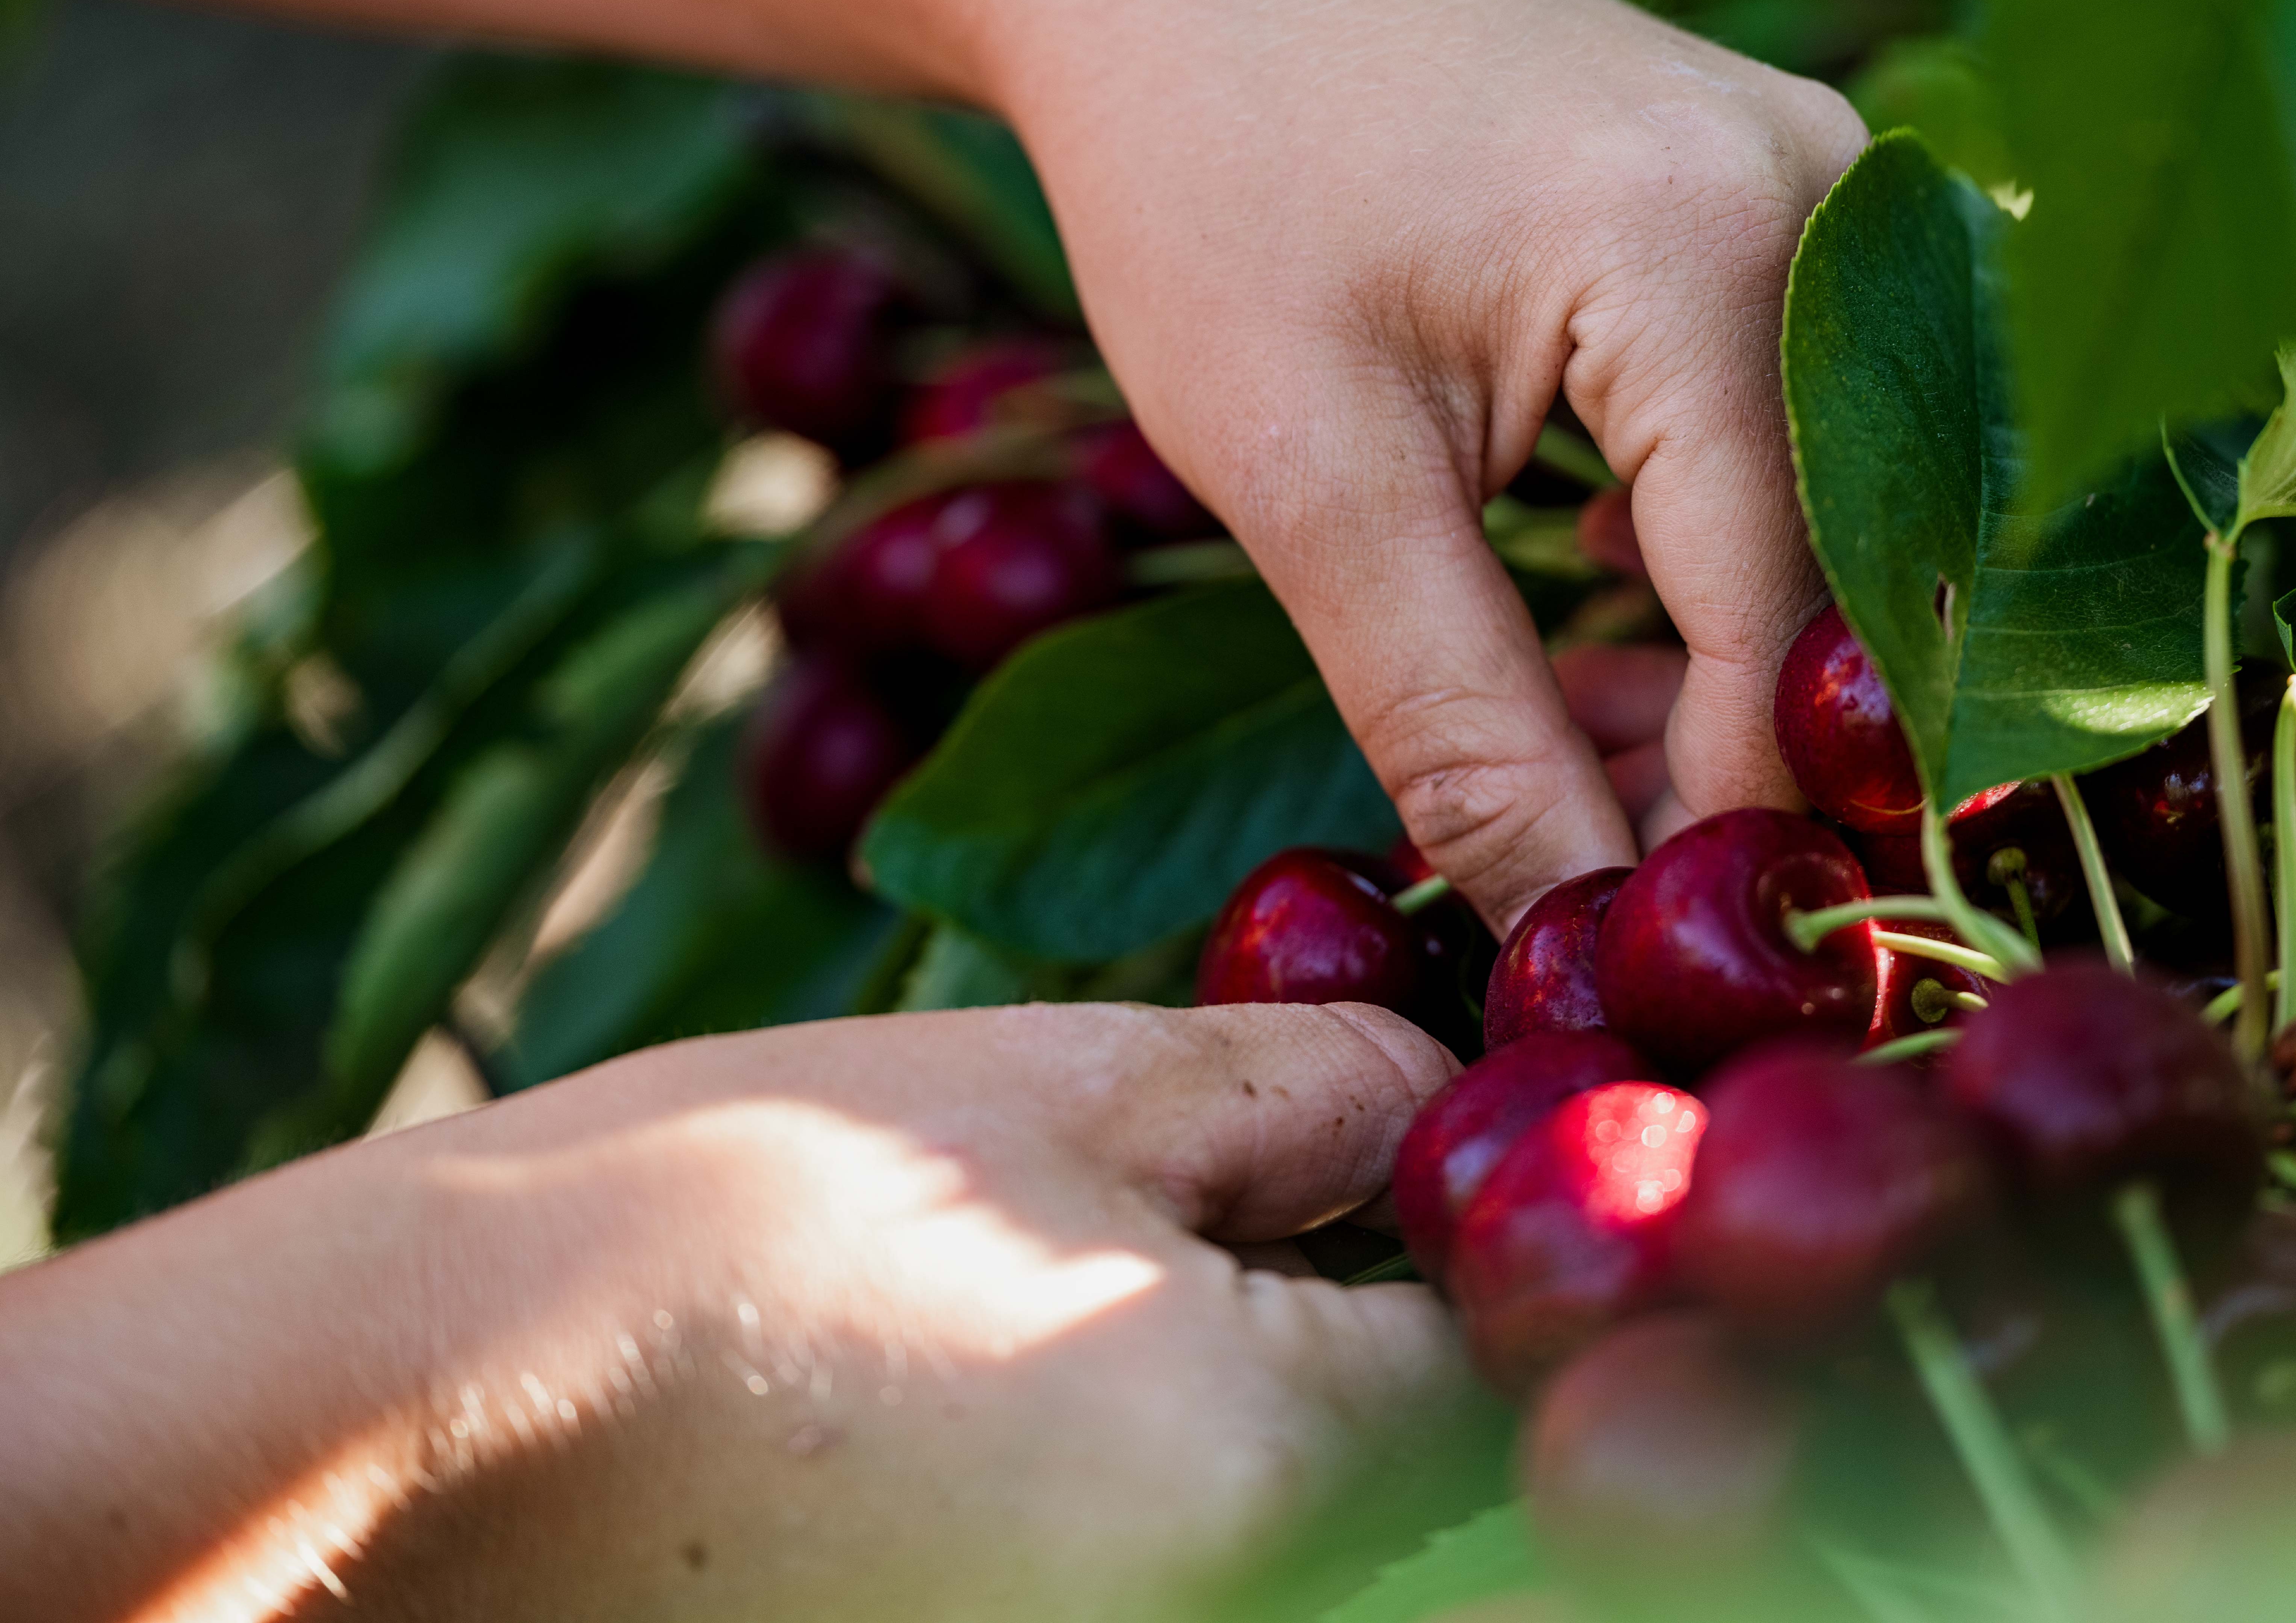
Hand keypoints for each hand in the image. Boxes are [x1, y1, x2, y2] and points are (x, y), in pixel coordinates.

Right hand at [0, 1003, 1466, 1622]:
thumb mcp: (1072, 1081)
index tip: (1435, 1119)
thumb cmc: (737, 1209)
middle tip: (1294, 1161)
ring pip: (1304, 1506)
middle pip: (1423, 1454)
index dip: (1505, 1219)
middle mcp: (1232, 1613)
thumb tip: (1458, 1089)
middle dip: (1398, 1301)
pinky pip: (1181, 1547)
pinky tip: (1044, 1355)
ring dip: (1283, 1374)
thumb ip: (1317, 1088)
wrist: (421, 1411)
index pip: (1518, 1359)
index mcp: (1264, 1469)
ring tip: (1136, 1246)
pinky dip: (1169, 1452)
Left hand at [1003, 0, 1862, 927]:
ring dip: (1709, 661)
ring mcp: (1816, 185)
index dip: (1724, 808)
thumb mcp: (1307, 473)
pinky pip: (1781, 429)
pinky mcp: (1769, 202)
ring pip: (1813, 511)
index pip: (1780, 610)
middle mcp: (1825, 195)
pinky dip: (1694, 555)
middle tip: (1593, 882)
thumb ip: (1455, 710)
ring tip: (1571, 763)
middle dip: (1727, 747)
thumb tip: (1572, 917)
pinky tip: (1585, 624)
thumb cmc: (1204, 179)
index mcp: (1714, 242)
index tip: (1630, 946)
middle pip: (1828, 564)